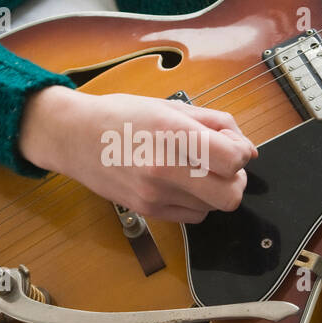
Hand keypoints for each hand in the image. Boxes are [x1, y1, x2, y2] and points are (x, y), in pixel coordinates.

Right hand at [19, 85, 257, 223]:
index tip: (231, 146)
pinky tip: (181, 183)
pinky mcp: (148, 211)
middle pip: (230, 195)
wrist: (74, 137)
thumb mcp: (171, 106)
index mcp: (173, 134)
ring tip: (194, 170)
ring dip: (214, 191)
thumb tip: (247, 149)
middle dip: (236, 180)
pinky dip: (197, 202)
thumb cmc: (122, 116)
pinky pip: (193, 216)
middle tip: (223, 165)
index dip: (241, 153)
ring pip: (213, 208)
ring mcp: (154, 195)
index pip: (233, 160)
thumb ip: (215, 124)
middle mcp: (164, 169)